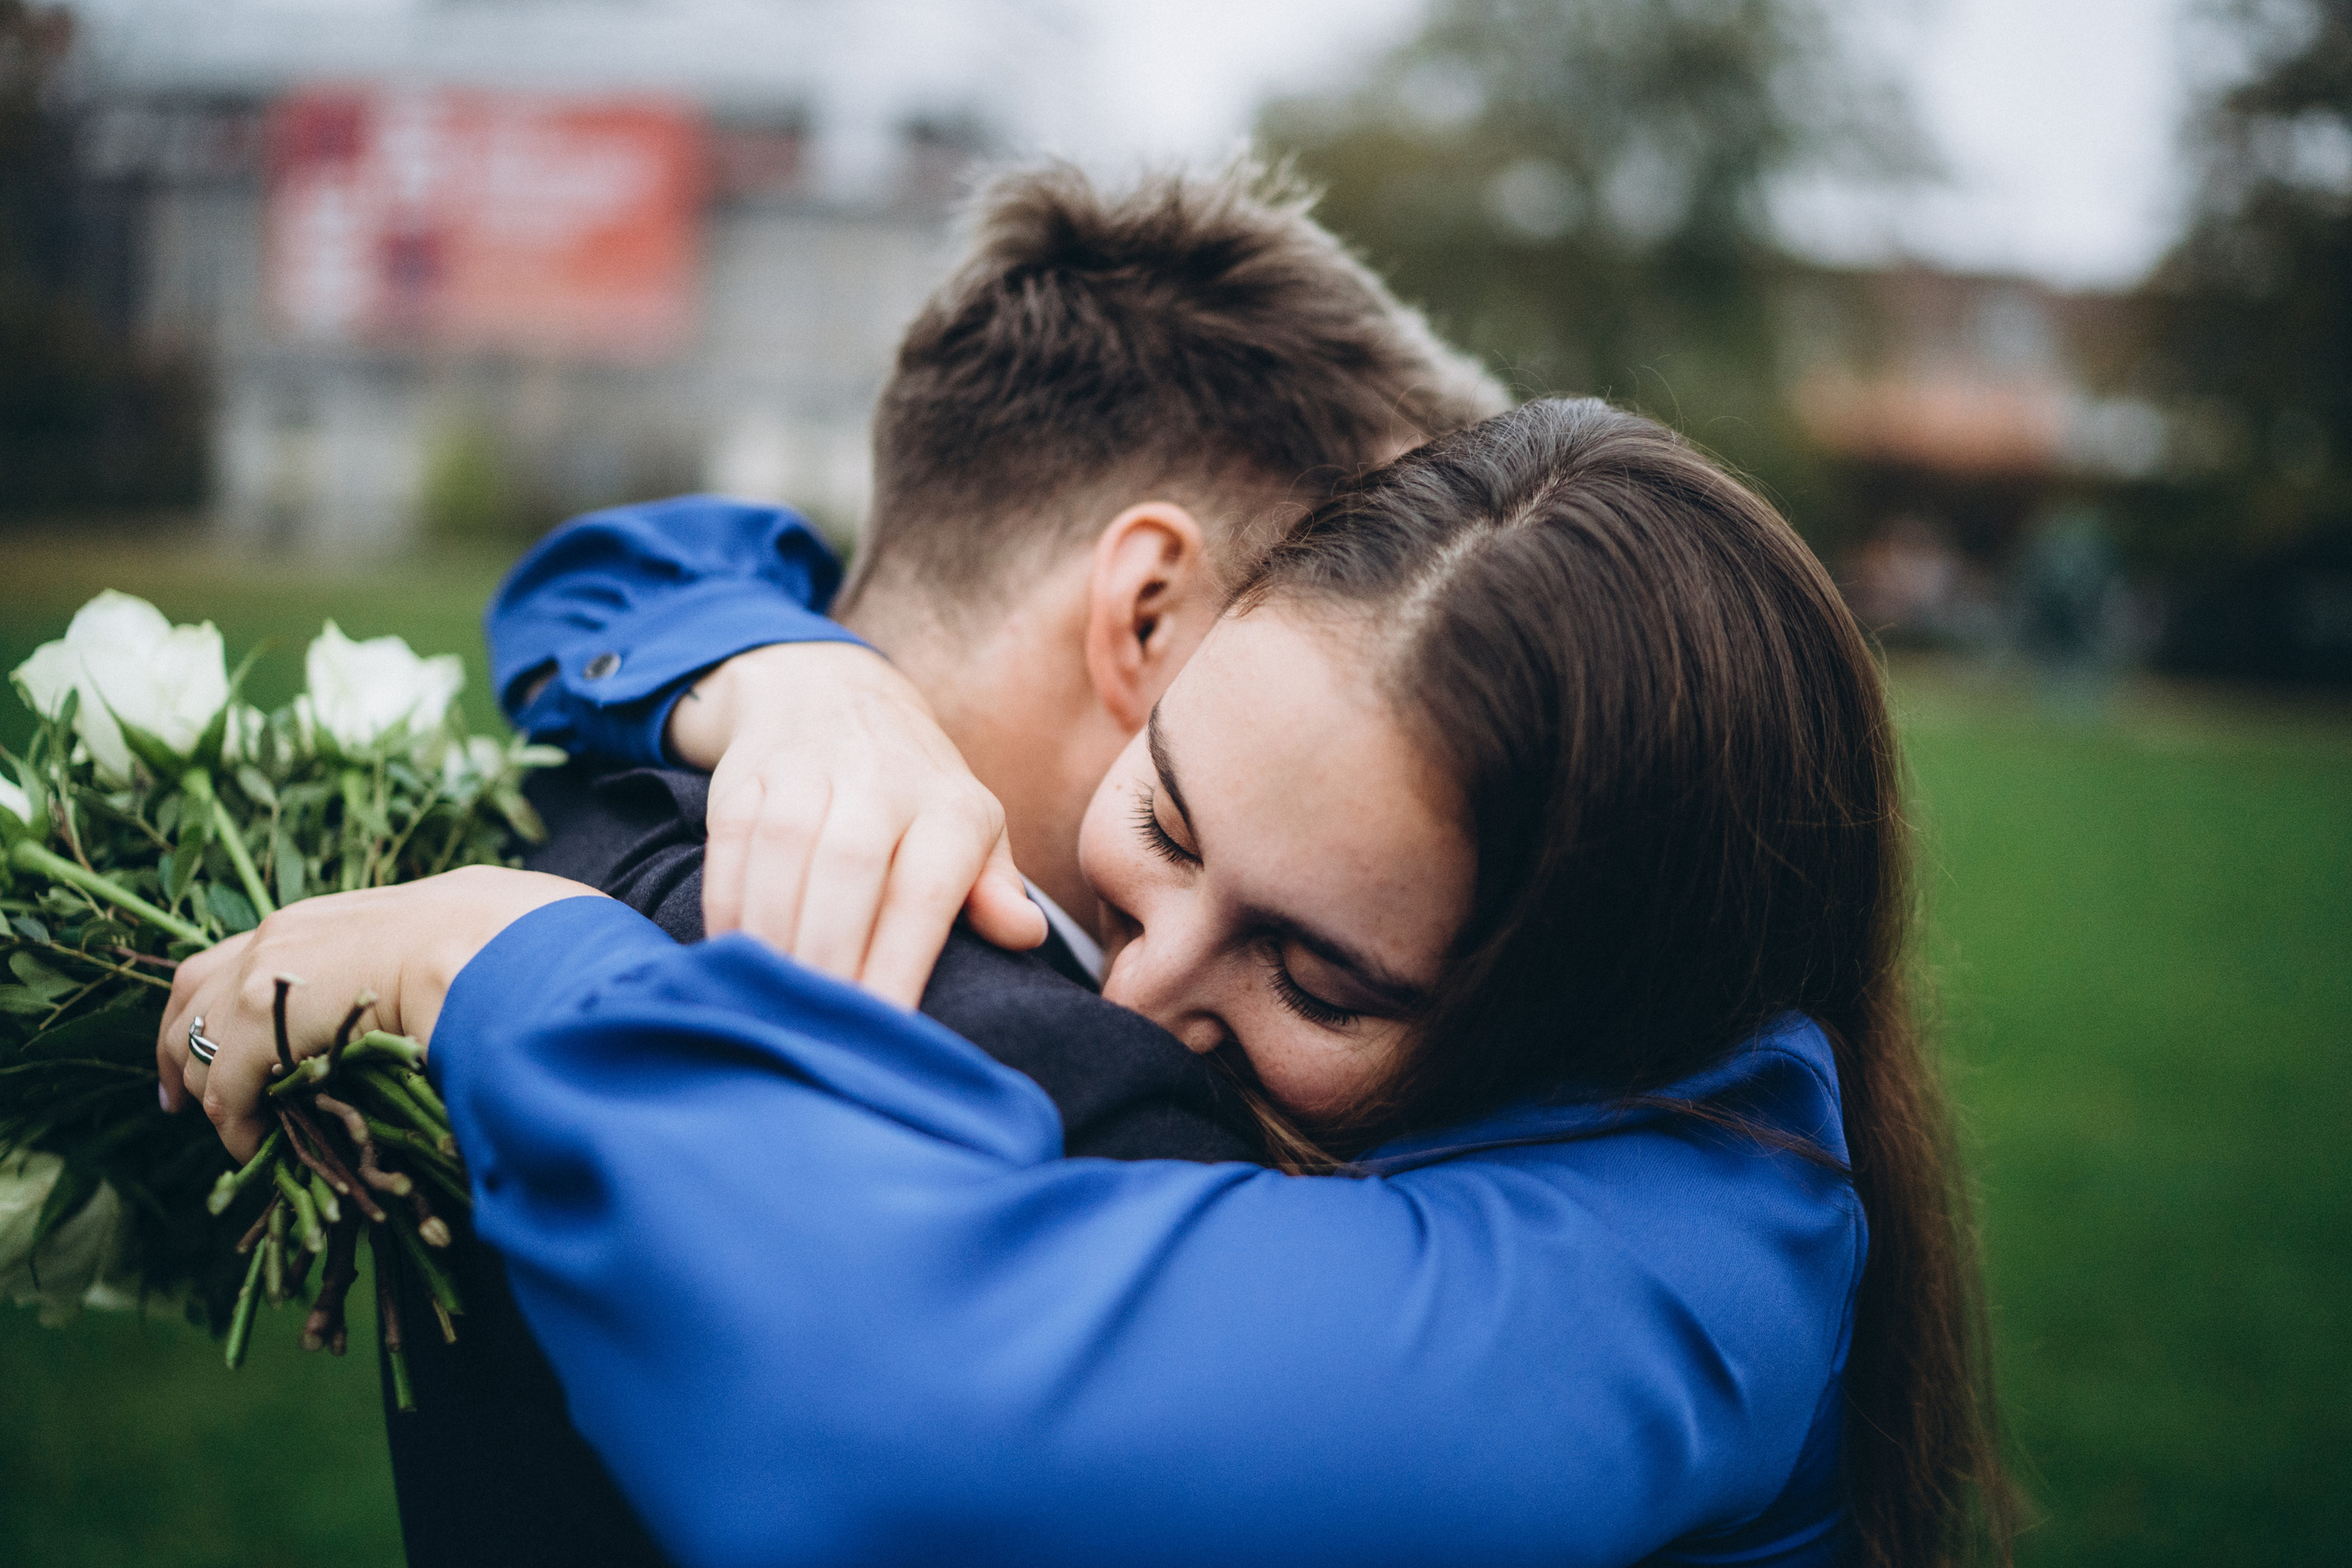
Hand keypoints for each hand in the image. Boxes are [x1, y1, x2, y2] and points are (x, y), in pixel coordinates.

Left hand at [157, 867, 597, 1159]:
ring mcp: (259, 971)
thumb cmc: (485, 942)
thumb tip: (434, 997)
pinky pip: (224, 1087)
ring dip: (209, 1090)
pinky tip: (259, 1146)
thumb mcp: (430, 949)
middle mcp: (276, 936)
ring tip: (235, 1133)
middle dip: (178, 1047)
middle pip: (190, 991)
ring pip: (195, 1041)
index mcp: (315, 920)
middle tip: (180, 1099)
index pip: (237, 957)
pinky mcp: (255, 1019)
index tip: (214, 1046)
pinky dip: (235, 1122)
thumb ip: (406, 971)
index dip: (216, 1005)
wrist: (486, 944)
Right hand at [666, 642, 1045, 1006]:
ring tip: (777, 1000)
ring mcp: (808, 772)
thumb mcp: (973, 831)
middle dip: (832, 956)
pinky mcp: (747, 776)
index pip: (924, 891)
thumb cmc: (918, 794)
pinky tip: (738, 955)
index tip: (886, 1029)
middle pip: (849, 868)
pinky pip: (732, 842)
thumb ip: (996, 889)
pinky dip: (729, 903)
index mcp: (949, 807)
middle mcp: (880, 781)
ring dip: (776, 934)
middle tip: (823, 1026)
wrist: (834, 696)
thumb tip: (1026, 934)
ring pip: (783, 851)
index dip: (901, 962)